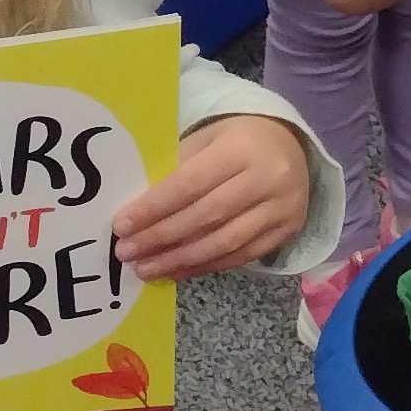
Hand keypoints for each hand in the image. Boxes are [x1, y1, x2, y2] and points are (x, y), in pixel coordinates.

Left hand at [113, 115, 315, 279]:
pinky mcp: (287, 231)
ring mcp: (282, 208)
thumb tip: (137, 214)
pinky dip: (205, 266)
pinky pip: (241, 256)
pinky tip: (177, 270)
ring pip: (224, 242)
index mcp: (242, 147)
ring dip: (180, 260)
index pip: (191, 183)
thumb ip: (176, 171)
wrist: (289, 145)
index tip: (121, 226)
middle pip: (206, 216)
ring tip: (146, 268)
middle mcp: (269, 178)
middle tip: (127, 253)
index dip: (154, 208)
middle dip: (161, 237)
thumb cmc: (236, 140)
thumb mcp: (205, 141)